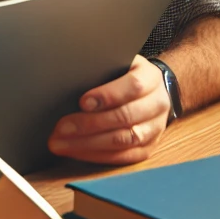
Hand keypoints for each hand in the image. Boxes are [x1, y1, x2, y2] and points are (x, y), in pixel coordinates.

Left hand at [47, 55, 170, 164]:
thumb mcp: (116, 62)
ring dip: (89, 144)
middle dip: (90, 124)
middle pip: (126, 116)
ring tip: (62, 143)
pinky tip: (76, 152)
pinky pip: (124, 157)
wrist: (150, 90)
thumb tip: (67, 79)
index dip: (108, 95)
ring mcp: (155, 128)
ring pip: (125, 140)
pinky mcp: (149, 147)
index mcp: (151, 77)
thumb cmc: (123, 73)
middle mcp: (158, 103)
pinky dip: (98, 156)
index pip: (133, 86)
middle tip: (61, 128)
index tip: (82, 102)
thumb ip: (100, 69)